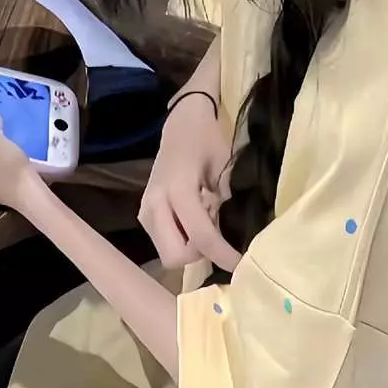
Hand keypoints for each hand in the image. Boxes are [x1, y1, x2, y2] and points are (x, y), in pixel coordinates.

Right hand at [139, 93, 240, 270]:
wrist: (181, 121)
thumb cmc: (207, 138)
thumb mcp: (226, 165)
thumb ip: (228, 198)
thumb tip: (239, 229)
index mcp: (178, 190)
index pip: (200, 237)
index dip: (223, 256)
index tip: (242, 265)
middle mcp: (155, 204)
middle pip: (174, 257)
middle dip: (198, 255)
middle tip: (217, 236)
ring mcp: (145, 210)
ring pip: (167, 253)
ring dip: (190, 248)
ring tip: (206, 221)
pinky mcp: (144, 214)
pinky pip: (163, 242)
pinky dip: (182, 239)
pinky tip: (194, 218)